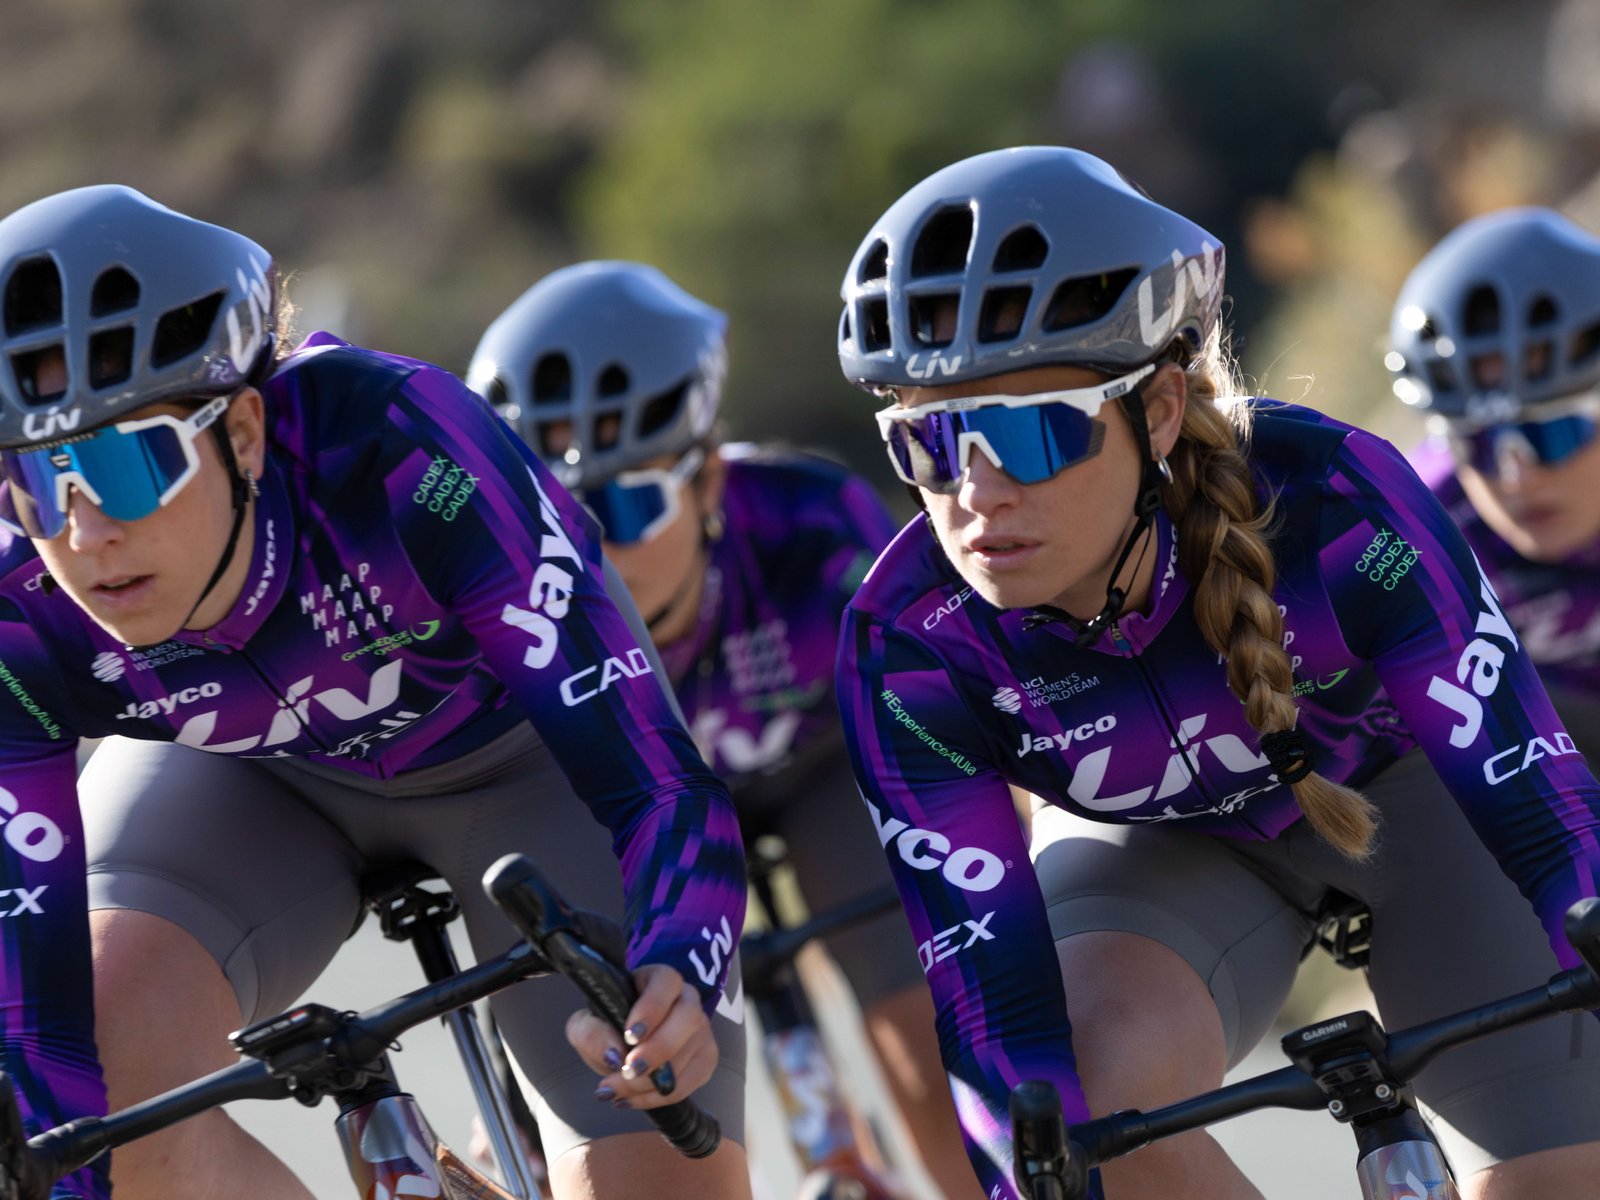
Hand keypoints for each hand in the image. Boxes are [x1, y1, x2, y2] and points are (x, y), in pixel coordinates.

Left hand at [564, 964, 718, 1110]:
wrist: (623, 1042)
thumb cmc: (608, 1023)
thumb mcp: (587, 1022)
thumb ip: (591, 1033)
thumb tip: (613, 1056)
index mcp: (661, 979)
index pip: (666, 983)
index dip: (651, 1009)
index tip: (630, 1036)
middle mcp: (688, 999)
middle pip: (688, 1018)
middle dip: (658, 1050)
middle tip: (628, 1070)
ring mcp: (702, 1029)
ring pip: (688, 1055)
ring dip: (649, 1082)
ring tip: (616, 1090)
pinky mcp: (705, 1059)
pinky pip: (688, 1084)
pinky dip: (656, 1098)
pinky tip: (630, 1098)